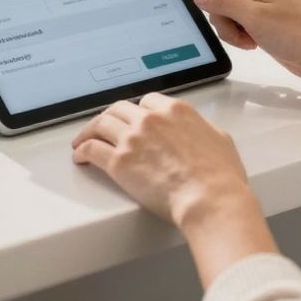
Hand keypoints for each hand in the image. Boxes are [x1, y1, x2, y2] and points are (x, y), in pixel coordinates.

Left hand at [71, 93, 251, 225]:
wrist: (209, 199)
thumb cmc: (220, 177)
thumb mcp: (220, 140)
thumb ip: (203, 129)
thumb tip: (199, 132)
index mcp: (175, 110)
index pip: (147, 101)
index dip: (137, 111)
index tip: (131, 118)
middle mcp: (151, 119)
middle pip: (119, 109)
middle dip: (109, 117)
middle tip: (103, 126)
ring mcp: (132, 138)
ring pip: (101, 124)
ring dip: (89, 131)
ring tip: (83, 140)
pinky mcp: (119, 162)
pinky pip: (92, 149)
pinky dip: (82, 150)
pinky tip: (80, 156)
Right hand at [155, 0, 300, 101]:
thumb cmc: (300, 33)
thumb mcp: (255, 17)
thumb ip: (223, 3)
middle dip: (220, 19)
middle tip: (242, 32)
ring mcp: (256, 4)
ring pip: (222, 15)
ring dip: (230, 31)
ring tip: (252, 40)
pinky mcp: (259, 21)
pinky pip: (234, 26)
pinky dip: (238, 37)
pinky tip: (255, 44)